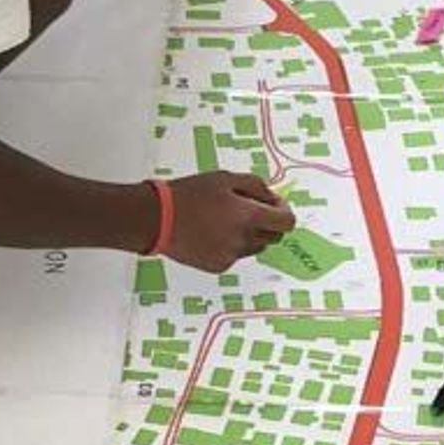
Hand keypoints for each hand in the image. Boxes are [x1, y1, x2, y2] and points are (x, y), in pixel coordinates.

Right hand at [162, 172, 295, 272]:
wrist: (157, 218)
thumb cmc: (188, 194)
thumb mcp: (225, 178)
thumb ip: (256, 187)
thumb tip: (272, 198)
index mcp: (248, 216)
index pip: (286, 222)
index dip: (283, 212)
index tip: (274, 205)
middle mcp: (243, 239)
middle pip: (274, 236)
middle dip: (268, 222)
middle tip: (249, 209)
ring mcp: (231, 255)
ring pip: (255, 246)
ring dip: (250, 234)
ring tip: (225, 220)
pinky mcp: (219, 266)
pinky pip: (236, 255)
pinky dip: (232, 245)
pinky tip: (212, 232)